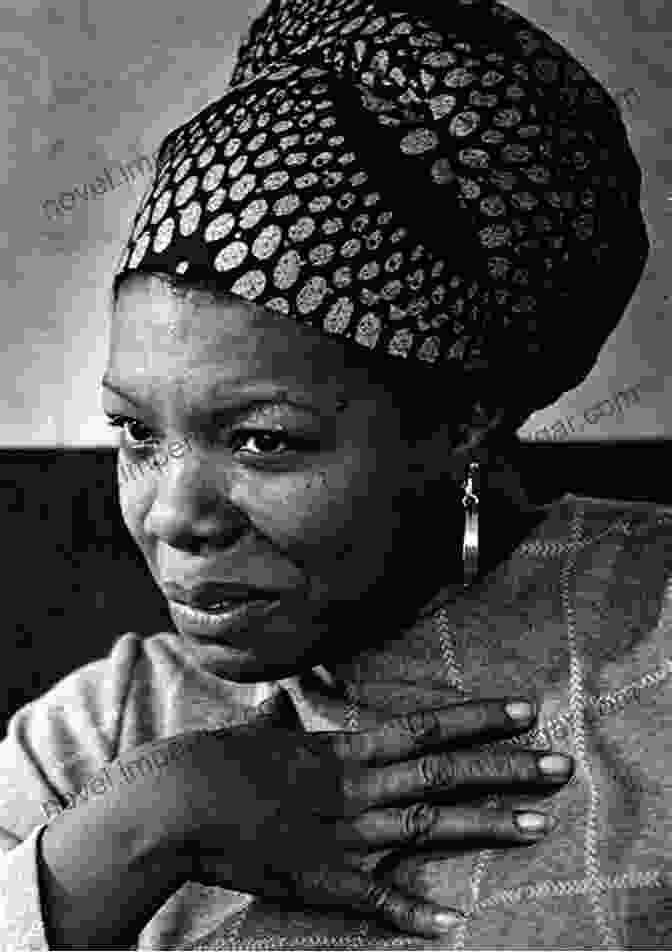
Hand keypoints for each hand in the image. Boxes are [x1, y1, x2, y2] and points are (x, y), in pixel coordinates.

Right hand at [169, 699, 572, 938]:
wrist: (176, 802)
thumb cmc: (212, 761)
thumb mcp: (254, 732)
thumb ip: (277, 716)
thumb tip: (279, 696)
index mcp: (340, 751)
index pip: (423, 729)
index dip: (476, 720)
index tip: (524, 710)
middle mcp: (353, 786)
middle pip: (441, 774)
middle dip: (503, 768)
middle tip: (561, 763)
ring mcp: (341, 833)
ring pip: (426, 827)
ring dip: (486, 827)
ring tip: (540, 824)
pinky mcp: (320, 878)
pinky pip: (375, 899)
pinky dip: (413, 912)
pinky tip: (455, 924)